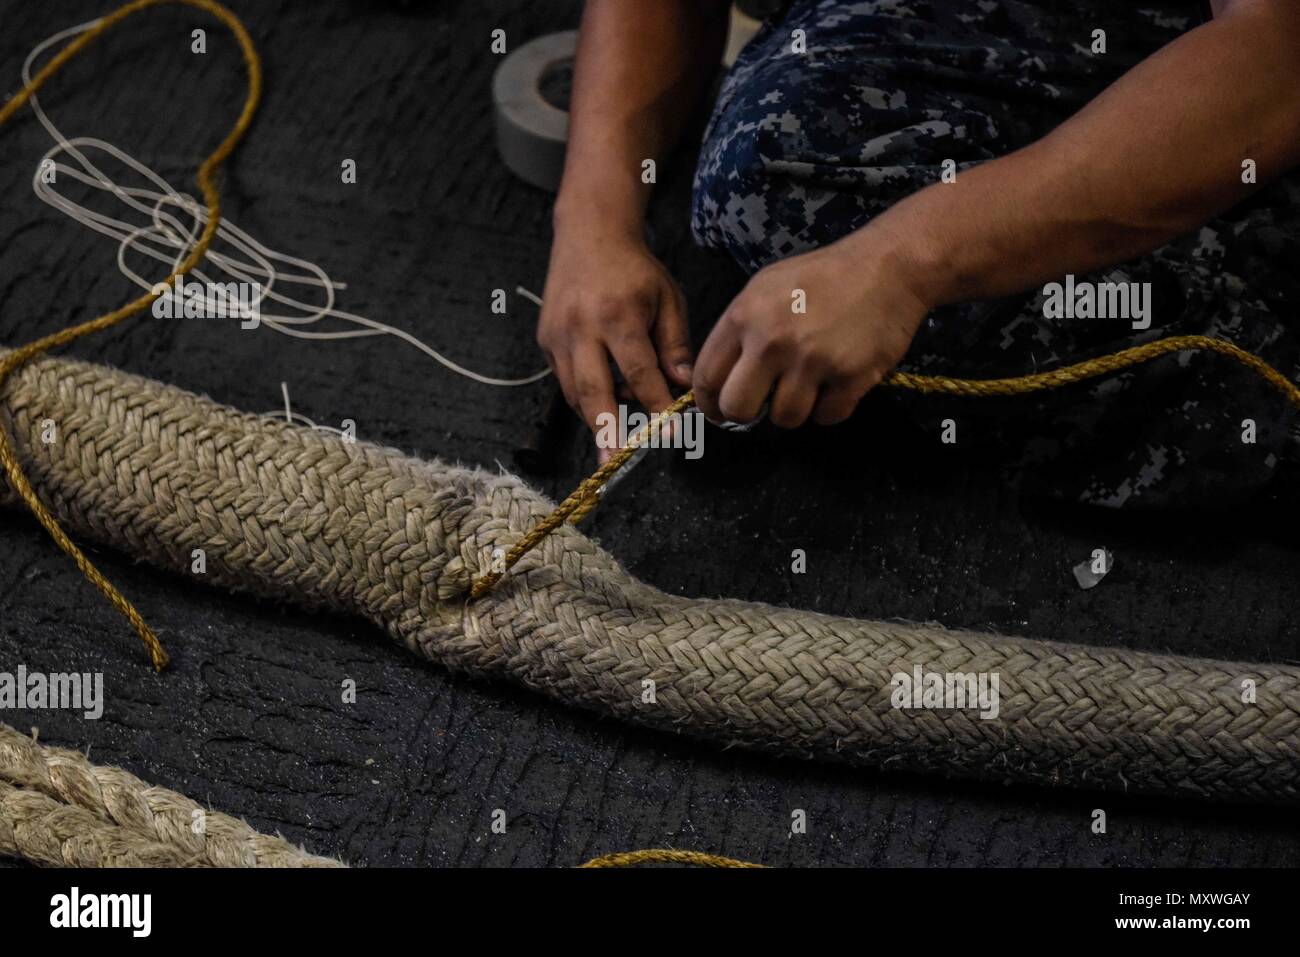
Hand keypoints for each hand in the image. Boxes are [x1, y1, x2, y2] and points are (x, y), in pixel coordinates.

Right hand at [537, 225, 691, 461]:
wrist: (587, 234)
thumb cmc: (635, 269)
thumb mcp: (668, 299)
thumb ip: (675, 344)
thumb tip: (684, 386)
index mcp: (618, 314)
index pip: (639, 371)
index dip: (655, 405)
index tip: (671, 432)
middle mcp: (582, 327)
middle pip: (592, 390)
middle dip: (605, 429)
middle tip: (613, 461)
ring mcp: (557, 334)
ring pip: (573, 391)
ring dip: (594, 417)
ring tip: (614, 439)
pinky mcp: (544, 340)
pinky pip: (564, 379)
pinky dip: (584, 397)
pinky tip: (605, 400)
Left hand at [692, 232, 929, 427]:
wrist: (887, 266)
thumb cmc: (823, 276)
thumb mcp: (766, 287)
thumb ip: (741, 328)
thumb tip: (723, 376)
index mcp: (745, 315)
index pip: (707, 376)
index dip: (708, 402)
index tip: (718, 412)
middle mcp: (772, 341)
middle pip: (738, 408)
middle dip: (745, 415)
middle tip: (762, 405)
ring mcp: (812, 361)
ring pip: (784, 418)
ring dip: (795, 410)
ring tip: (808, 386)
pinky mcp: (850, 377)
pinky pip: (827, 417)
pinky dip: (830, 408)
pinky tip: (836, 385)